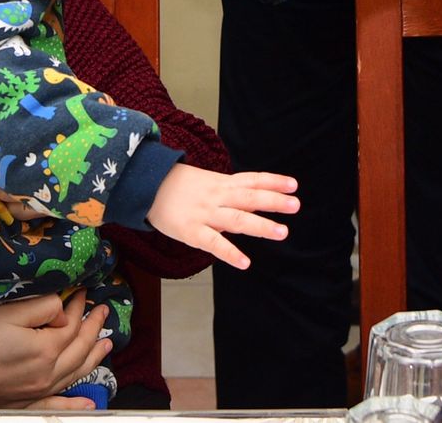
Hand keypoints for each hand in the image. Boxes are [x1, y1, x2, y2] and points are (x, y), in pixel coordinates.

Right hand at [0, 290, 113, 407]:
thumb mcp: (10, 313)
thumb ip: (43, 308)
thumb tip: (64, 310)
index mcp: (46, 350)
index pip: (72, 325)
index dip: (79, 306)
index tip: (82, 291)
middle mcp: (47, 374)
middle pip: (79, 349)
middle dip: (94, 328)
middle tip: (104, 311)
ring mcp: (37, 391)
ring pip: (75, 373)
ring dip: (94, 358)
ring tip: (106, 344)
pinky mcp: (24, 403)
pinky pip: (55, 405)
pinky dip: (74, 404)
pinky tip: (88, 404)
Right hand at [146, 164, 298, 270]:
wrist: (145, 185)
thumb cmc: (178, 187)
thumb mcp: (206, 182)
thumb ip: (229, 193)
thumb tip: (254, 204)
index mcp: (221, 183)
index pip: (251, 179)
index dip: (273, 181)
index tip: (293, 185)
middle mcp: (216, 196)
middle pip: (249, 197)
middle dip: (273, 201)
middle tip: (296, 205)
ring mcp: (204, 213)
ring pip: (236, 219)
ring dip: (261, 225)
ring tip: (282, 232)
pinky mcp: (191, 231)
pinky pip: (213, 243)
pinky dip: (230, 253)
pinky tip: (245, 262)